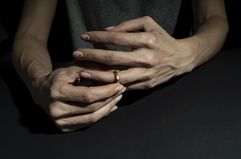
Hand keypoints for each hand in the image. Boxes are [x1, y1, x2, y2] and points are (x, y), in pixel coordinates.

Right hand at [28, 66, 125, 131]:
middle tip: (121, 91)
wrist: (40, 90)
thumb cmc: (58, 77)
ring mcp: (58, 121)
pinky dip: (101, 115)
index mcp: (57, 92)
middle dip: (110, 99)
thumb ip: (91, 68)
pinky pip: (87, 123)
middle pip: (91, 108)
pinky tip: (109, 107)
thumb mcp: (72, 68)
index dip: (106, 91)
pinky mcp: (63, 128)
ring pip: (91, 118)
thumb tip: (113, 73)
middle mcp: (55, 110)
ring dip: (108, 108)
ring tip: (117, 98)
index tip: (119, 85)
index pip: (88, 95)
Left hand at [73, 16, 197, 89]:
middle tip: (76, 54)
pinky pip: (123, 86)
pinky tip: (97, 82)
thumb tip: (107, 30)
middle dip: (92, 56)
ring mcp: (146, 74)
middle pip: (113, 59)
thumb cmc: (163, 39)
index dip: (98, 37)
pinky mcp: (145, 85)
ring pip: (116, 77)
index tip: (84, 36)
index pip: (117, 38)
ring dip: (96, 75)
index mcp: (147, 41)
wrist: (181, 59)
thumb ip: (129, 25)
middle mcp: (146, 59)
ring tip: (82, 71)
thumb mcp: (150, 24)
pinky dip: (109, 85)